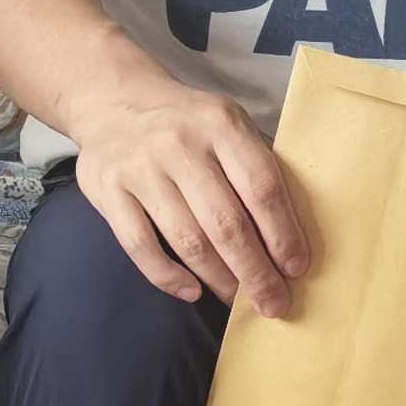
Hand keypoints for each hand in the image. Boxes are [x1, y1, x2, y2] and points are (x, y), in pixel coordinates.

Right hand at [69, 74, 308, 312]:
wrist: (114, 101)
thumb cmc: (186, 124)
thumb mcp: (226, 123)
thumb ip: (253, 166)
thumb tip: (289, 238)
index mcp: (220, 124)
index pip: (261, 188)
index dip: (283, 235)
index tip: (296, 269)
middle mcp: (180, 144)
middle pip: (227, 224)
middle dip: (256, 273)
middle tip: (274, 304)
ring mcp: (140, 168)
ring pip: (188, 241)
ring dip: (219, 280)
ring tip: (238, 301)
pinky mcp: (108, 190)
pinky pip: (141, 246)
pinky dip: (168, 276)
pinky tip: (192, 290)